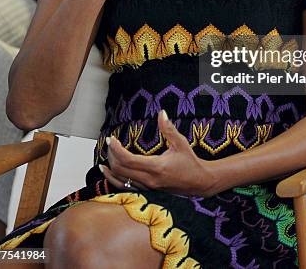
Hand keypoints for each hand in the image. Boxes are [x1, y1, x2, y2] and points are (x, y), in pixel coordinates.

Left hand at [100, 110, 216, 196]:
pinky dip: (114, 179)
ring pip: (120, 180)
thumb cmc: (190, 162)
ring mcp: (147, 188)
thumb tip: (162, 113)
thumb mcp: (181, 143)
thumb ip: (169, 129)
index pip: (128, 160)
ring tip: (107, 154)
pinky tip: (108, 172)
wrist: (198, 182)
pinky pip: (125, 187)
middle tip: (109, 142)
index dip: (116, 149)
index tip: (111, 139)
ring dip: (110, 167)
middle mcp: (149, 180)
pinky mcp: (147, 191)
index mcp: (156, 167)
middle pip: (120, 170)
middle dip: (112, 155)